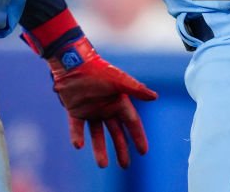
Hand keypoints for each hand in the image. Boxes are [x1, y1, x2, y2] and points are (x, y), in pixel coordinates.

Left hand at [48, 37, 156, 167]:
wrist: (74, 63)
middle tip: (125, 165)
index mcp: (118, 102)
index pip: (131, 122)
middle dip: (121, 148)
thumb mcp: (119, 80)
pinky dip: (77, 136)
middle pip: (117, 132)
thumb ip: (136, 89)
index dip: (137, 137)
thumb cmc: (98, 70)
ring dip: (100, 149)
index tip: (143, 152)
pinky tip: (79, 146)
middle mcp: (106, 108)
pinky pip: (77, 128)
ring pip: (98, 134)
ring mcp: (91, 111)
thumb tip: (155, 97)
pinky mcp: (75, 111)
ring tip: (103, 165)